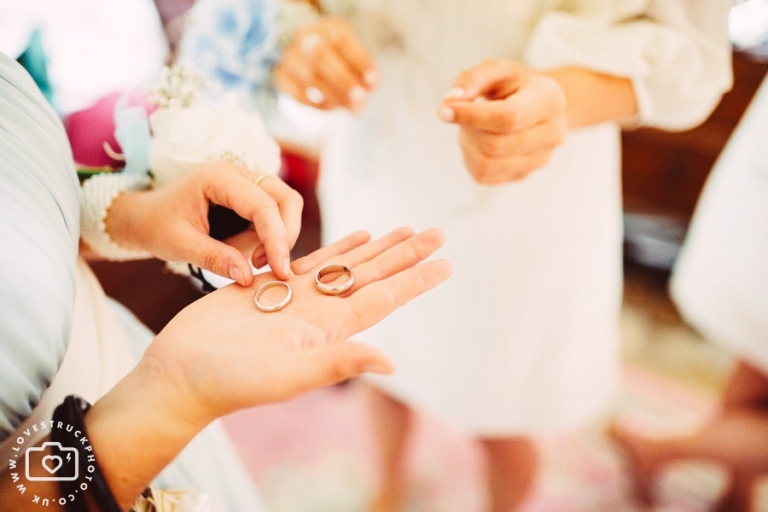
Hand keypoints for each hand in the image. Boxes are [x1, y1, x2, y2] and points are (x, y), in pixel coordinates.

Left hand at [105, 162, 302, 282]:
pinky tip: (247, 253)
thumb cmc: (156, 225)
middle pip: (286, 199)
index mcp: (218, 178)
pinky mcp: (251, 198)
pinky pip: (275, 216)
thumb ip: (215, 259)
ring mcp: (247, 184)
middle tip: (267, 266)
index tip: (280, 270)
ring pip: (285, 207)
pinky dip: (270, 238)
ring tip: (250, 260)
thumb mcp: (180, 245)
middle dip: (285, 235)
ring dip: (278, 237)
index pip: (263, 205)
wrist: (144, 217)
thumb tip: (248, 277)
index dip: (277, 238)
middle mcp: (238, 174)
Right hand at [143, 227, 450, 425]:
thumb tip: (392, 363)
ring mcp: (295, 298)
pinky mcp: (269, 286)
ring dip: (378, 248)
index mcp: (329, 330)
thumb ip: (337, 363)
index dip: (415, 280)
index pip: (383, 297)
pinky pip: (311, 261)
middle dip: (406, 254)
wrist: (181, 375)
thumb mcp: (287, 375)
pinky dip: (336, 247)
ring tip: (405, 230)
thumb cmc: (229, 382)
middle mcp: (319, 312)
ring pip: (347, 264)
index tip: (447, 264)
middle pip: (373, 275)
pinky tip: (356, 238)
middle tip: (438, 233)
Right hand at [274, 17, 378, 112]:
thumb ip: (364, 69)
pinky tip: (332, 108)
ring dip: (334, 97)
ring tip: (351, 109)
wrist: (305, 55)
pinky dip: (317, 105)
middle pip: (321, 56)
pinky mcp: (280, 76)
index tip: (373, 81)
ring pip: (309, 77)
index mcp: (328, 27)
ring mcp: (290, 56)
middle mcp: (305, 37)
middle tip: (361, 99)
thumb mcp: (354, 55)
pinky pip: (297, 94)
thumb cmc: (338, 57)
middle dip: (344, 81)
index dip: (358, 61)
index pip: (341, 40)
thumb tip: (371, 85)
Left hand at [438, 59, 568, 183]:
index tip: (444, 110)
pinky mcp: (523, 175)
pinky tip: (477, 141)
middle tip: (462, 112)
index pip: (508, 118)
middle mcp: (552, 134)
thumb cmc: (515, 85)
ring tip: (472, 127)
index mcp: (550, 100)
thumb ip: (472, 78)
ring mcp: (540, 159)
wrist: (538, 106)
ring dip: (467, 145)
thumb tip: (451, 101)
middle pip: (494, 145)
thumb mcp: (496, 69)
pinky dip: (470, 158)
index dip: (471, 116)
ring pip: (486, 165)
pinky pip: (483, 176)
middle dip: (468, 129)